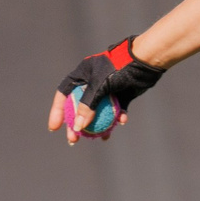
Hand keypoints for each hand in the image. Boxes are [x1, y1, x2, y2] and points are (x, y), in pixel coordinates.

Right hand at [49, 38, 164, 144]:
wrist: (144, 60)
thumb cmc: (118, 68)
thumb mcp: (99, 85)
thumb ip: (87, 106)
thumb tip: (77, 127)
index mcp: (82, 74)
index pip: (64, 94)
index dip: (58, 111)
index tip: (55, 128)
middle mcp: (93, 82)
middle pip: (80, 107)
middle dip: (77, 124)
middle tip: (74, 140)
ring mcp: (108, 89)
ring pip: (99, 112)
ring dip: (99, 126)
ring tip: (100, 138)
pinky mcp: (122, 94)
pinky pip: (117, 110)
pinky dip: (118, 117)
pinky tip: (121, 122)